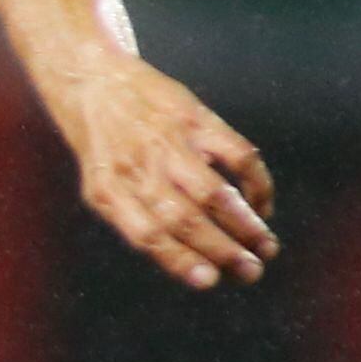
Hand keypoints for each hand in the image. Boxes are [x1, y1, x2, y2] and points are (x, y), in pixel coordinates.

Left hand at [44, 51, 276, 288]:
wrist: (94, 80)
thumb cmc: (105, 148)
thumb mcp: (101, 185)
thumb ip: (135, 220)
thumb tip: (191, 261)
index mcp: (109, 190)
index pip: (147, 234)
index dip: (178, 259)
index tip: (210, 281)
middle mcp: (138, 166)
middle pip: (185, 218)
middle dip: (222, 249)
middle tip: (251, 272)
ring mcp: (168, 140)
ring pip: (212, 191)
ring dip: (244, 222)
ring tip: (266, 247)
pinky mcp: (195, 117)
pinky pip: (236, 152)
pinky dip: (255, 181)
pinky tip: (262, 204)